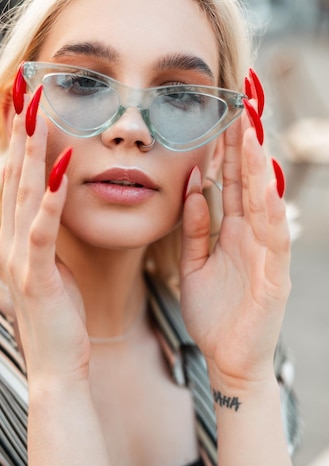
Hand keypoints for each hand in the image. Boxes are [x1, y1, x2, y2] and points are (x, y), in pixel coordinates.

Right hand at [0, 94, 89, 381]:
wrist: (57, 366)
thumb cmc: (61, 319)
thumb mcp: (54, 271)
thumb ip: (48, 241)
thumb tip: (54, 215)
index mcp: (18, 242)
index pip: (19, 182)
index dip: (23, 142)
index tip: (31, 105)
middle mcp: (12, 244)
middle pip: (16, 178)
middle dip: (23, 132)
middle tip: (27, 89)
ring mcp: (21, 259)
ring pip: (25, 195)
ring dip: (33, 151)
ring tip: (39, 111)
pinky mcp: (37, 276)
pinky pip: (43, 229)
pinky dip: (51, 196)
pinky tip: (61, 165)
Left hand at [180, 95, 290, 383]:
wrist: (227, 358)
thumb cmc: (214, 313)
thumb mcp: (195, 265)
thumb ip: (195, 229)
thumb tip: (193, 188)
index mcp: (232, 233)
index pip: (229, 184)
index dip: (224, 151)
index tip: (217, 115)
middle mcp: (252, 238)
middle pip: (247, 184)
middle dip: (243, 146)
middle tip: (238, 105)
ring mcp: (266, 256)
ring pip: (263, 205)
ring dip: (257, 171)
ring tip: (251, 134)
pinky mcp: (274, 279)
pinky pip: (273, 242)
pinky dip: (270, 214)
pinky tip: (266, 188)